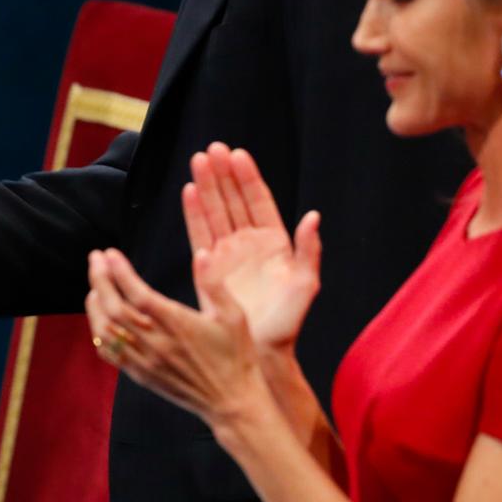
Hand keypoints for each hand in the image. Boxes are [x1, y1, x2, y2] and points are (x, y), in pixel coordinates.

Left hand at [85, 245, 266, 428]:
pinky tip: (99, 318)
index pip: (138, 294)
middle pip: (116, 309)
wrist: (231, 402)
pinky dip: (99, 333)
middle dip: (101, 280)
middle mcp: (157, 343)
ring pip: (107, 332)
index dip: (120, 273)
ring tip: (95, 286)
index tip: (109, 254)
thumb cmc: (235, 355)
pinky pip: (110, 354)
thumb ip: (213, 282)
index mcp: (177, 325)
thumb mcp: (233, 315)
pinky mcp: (142, 375)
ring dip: (95, 306)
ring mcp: (146, 361)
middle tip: (95, 258)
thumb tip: (201, 253)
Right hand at [183, 144, 321, 350]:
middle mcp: (249, 243)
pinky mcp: (208, 267)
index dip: (248, 178)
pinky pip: (199, 234)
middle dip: (223, 175)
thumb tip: (313, 216)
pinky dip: (194, 213)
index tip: (238, 155)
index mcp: (275, 243)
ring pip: (215, 212)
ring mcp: (227, 253)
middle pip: (233, 200)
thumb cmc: (287, 322)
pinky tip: (188, 192)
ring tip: (198, 161)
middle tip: (213, 149)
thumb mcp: (305, 284)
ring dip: (206, 187)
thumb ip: (308, 250)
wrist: (261, 351)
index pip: (259, 202)